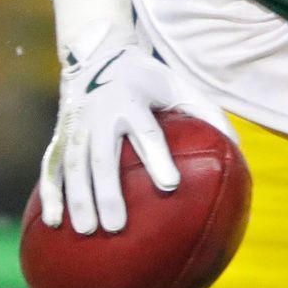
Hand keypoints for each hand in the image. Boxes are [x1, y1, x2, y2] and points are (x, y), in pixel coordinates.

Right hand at [40, 21, 235, 234]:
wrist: (99, 56)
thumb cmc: (148, 80)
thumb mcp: (179, 86)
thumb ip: (207, 113)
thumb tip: (236, 147)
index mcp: (133, 100)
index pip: (148, 133)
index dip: (159, 159)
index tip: (171, 185)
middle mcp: (101, 113)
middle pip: (103, 157)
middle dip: (108, 192)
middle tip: (117, 226)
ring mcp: (77, 125)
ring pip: (74, 165)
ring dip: (78, 199)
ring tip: (87, 231)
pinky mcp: (60, 134)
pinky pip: (51, 166)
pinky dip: (51, 193)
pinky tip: (53, 222)